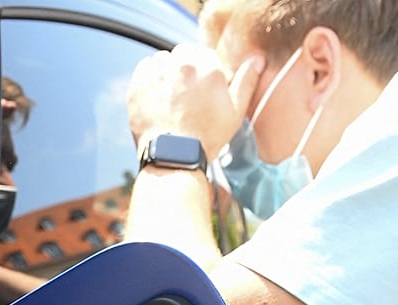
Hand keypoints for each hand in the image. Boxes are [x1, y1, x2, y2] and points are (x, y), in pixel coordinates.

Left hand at [127, 44, 262, 161]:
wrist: (174, 157)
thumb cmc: (207, 137)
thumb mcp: (235, 112)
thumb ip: (246, 82)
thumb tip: (257, 59)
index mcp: (209, 68)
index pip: (205, 54)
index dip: (204, 71)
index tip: (201, 89)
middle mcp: (183, 65)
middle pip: (184, 54)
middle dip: (185, 68)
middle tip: (186, 94)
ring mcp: (159, 73)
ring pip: (164, 59)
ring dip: (167, 70)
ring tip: (170, 95)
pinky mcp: (140, 83)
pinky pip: (145, 67)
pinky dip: (150, 76)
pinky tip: (156, 94)